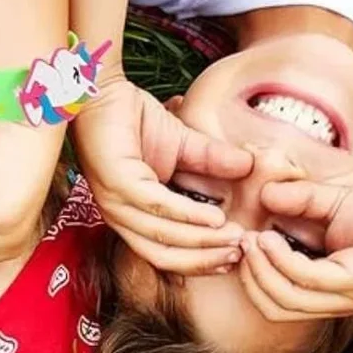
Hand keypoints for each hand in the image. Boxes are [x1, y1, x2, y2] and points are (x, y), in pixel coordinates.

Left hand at [72, 75, 249, 272]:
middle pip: (164, 255)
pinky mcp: (117, 182)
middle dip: (204, 259)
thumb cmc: (134, 120)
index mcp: (133, 217)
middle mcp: (121, 218)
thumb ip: (211, 161)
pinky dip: (187, 215)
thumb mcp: (182, 145)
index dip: (200, 261)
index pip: (167, 253)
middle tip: (238, 254)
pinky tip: (214, 218)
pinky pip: (157, 206)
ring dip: (202, 241)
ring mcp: (116, 202)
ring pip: (163, 236)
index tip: (235, 258)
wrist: (103, 91)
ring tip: (233, 237)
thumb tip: (249, 167)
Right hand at [237, 179, 352, 320]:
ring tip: (251, 239)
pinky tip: (270, 237)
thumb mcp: (335, 205)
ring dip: (260, 270)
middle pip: (274, 307)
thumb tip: (264, 194)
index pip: (275, 302)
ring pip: (285, 299)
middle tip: (239, 243)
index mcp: (327, 291)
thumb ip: (301, 202)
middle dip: (249, 277)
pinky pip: (307, 279)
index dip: (250, 277)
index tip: (239, 242)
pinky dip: (282, 260)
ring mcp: (347, 296)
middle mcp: (335, 302)